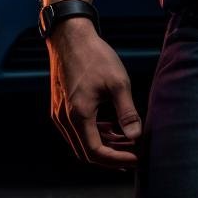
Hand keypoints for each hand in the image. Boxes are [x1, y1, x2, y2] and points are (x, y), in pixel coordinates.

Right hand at [47, 18, 141, 169]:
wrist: (70, 36)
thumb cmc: (95, 56)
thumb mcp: (118, 83)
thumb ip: (127, 112)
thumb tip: (136, 137)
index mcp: (78, 115)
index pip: (96, 153)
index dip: (117, 160)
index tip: (137, 159)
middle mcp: (64, 119)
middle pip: (87, 153)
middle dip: (112, 157)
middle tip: (135, 154)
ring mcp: (59, 114)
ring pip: (81, 142)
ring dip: (104, 146)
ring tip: (128, 142)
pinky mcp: (60, 107)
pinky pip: (77, 130)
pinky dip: (95, 134)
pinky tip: (112, 128)